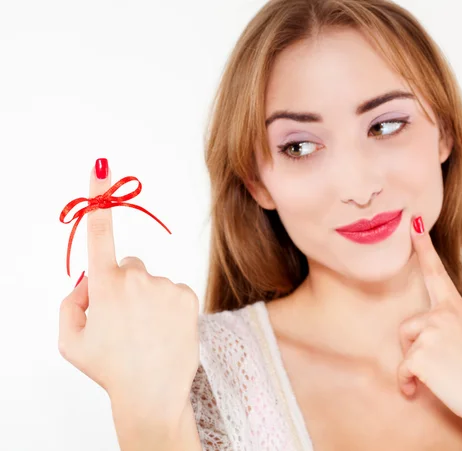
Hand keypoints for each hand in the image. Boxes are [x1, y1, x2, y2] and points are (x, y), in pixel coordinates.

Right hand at [58, 160, 199, 424]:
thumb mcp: (70, 339)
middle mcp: (138, 278)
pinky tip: (164, 330)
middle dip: (123, 284)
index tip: (103, 166)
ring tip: (146, 332)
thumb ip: (71, 301)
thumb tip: (87, 279)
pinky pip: (172, 291)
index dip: (98, 198)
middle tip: (124, 320)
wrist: (152, 395)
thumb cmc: (109, 369)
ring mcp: (166, 286)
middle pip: (128, 266)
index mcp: (105, 284)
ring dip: (147, 299)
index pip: (100, 233)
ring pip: (152, 280)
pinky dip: (167, 305)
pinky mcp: (187, 295)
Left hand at [395, 215, 461, 433]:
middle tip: (443, 366)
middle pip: (408, 327)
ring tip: (440, 377)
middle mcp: (442, 314)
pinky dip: (408, 384)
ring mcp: (431, 331)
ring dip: (415, 367)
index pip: (436, 272)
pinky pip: (402, 369)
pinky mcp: (420, 352)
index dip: (423, 247)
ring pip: (406, 348)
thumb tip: (423, 332)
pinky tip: (419, 391)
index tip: (413, 223)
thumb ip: (446, 325)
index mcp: (456, 308)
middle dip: (415, 349)